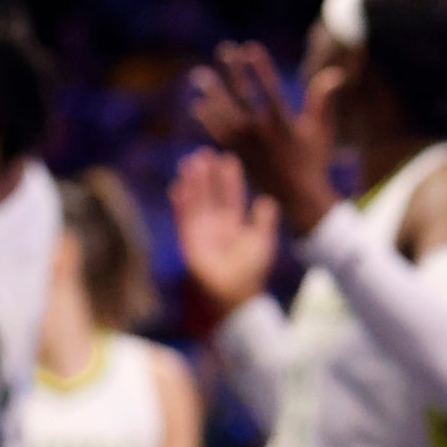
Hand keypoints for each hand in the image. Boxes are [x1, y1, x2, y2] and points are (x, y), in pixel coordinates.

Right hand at [170, 148, 278, 313]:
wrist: (236, 294)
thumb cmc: (251, 271)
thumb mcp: (262, 241)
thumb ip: (264, 220)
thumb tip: (268, 200)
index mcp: (234, 224)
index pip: (231, 196)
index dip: (229, 179)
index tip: (228, 158)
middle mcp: (215, 225)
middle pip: (210, 195)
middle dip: (207, 175)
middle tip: (204, 153)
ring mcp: (200, 232)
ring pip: (195, 202)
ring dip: (192, 184)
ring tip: (190, 162)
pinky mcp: (188, 242)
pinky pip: (183, 219)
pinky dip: (181, 204)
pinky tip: (178, 187)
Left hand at [189, 41, 341, 235]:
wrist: (297, 196)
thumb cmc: (313, 161)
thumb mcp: (322, 130)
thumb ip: (322, 101)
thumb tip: (334, 73)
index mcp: (283, 122)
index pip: (267, 87)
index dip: (258, 67)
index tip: (249, 48)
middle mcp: (261, 131)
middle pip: (243, 95)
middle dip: (233, 71)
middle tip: (224, 50)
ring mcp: (246, 144)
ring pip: (223, 112)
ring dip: (212, 92)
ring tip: (201, 75)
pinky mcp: (236, 155)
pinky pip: (217, 133)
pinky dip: (208, 119)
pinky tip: (199, 105)